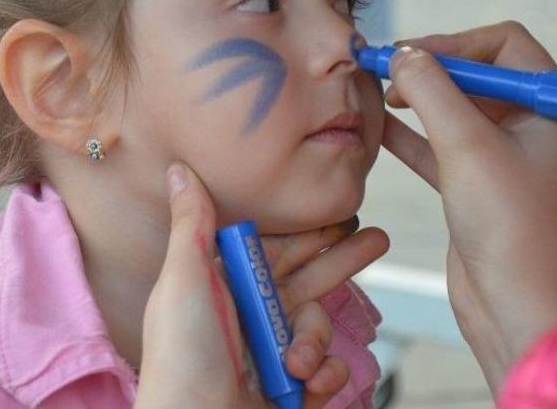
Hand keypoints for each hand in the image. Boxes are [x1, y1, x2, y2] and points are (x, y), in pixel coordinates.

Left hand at [137, 163, 388, 407]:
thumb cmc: (182, 358)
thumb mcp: (183, 281)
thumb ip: (192, 224)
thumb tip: (178, 169)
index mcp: (224, 286)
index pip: (275, 248)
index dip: (308, 231)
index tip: (340, 212)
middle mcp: (248, 317)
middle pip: (307, 279)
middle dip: (342, 261)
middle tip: (377, 238)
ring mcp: (270, 355)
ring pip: (318, 329)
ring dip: (315, 342)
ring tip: (297, 362)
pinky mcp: (290, 390)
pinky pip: (327, 371)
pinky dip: (324, 377)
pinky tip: (307, 384)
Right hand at [381, 21, 556, 391]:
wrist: (515, 307)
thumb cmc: (510, 226)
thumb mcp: (466, 145)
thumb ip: (431, 90)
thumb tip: (402, 53)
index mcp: (552, 108)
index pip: (505, 44)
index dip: (457, 42)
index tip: (413, 55)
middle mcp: (533, 127)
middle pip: (475, 73)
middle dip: (430, 67)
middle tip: (385, 68)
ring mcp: (504, 158)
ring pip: (453, 108)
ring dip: (416, 98)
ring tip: (376, 91)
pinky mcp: (476, 186)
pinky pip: (438, 145)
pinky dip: (410, 133)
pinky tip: (378, 126)